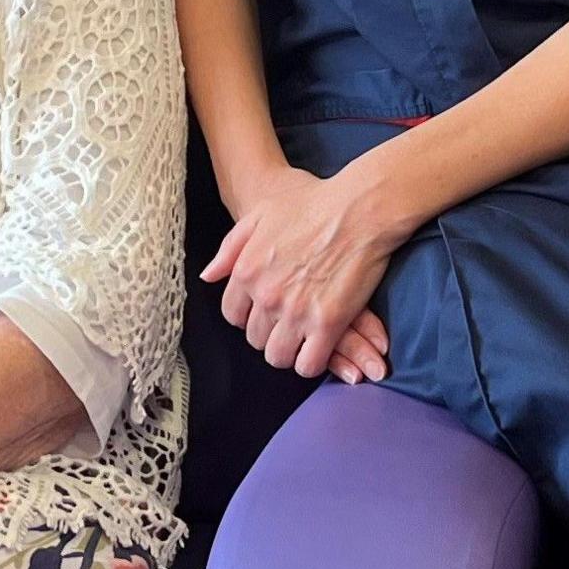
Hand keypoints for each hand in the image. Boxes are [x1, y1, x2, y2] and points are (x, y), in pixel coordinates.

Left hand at [203, 159, 414, 376]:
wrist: (359, 209)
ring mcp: (296, 312)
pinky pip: (309, 364)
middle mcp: (266, 296)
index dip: (250, 316)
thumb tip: (209, 275)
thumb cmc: (313, 204)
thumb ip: (231, 248)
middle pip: (255, 338)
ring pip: (278, 356)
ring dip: (289, 351)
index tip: (266, 312)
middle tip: (289, 325)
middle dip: (270, 333)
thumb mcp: (260, 215)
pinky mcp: (327, 323)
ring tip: (303, 340)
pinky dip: (312, 362)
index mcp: (246, 272)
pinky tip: (320, 349)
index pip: (233, 315)